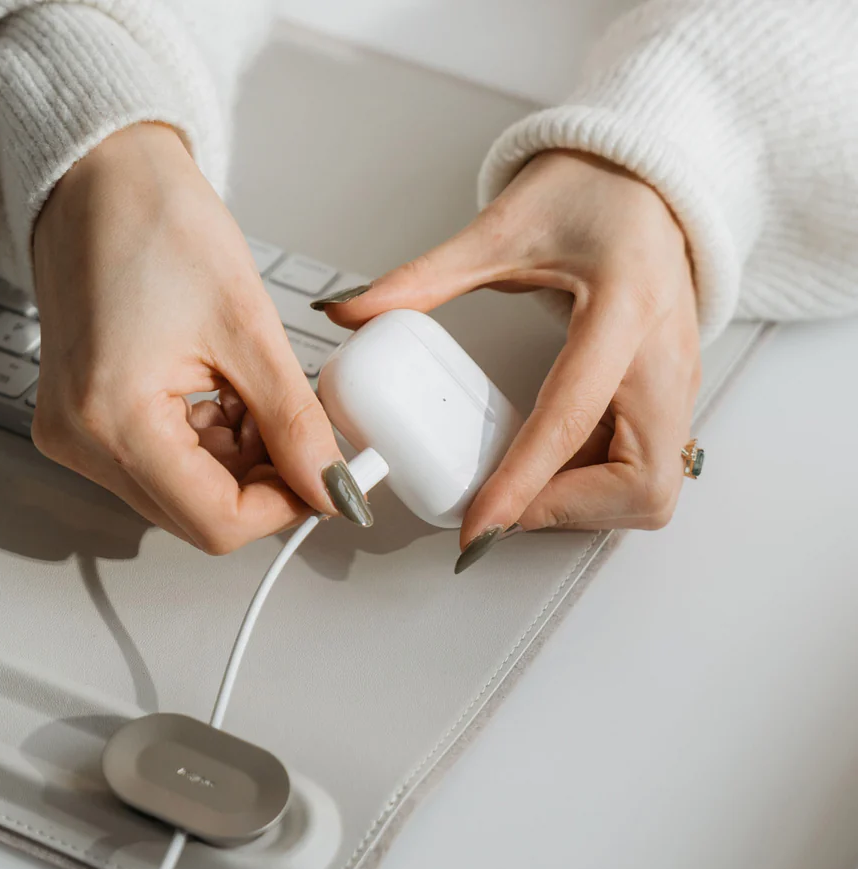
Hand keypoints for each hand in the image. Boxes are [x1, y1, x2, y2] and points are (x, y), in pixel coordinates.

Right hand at [31, 124, 365, 553]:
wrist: (98, 177)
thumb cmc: (156, 223)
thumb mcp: (249, 329)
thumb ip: (296, 424)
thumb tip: (332, 488)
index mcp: (114, 420)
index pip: (215, 522)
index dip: (285, 508)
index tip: (328, 479)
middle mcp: (81, 441)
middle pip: (198, 515)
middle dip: (263, 484)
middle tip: (301, 433)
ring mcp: (76, 435)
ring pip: (184, 494)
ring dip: (239, 463)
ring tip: (255, 395)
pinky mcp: (83, 421)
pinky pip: (161, 465)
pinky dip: (210, 446)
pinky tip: (225, 396)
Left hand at [323, 150, 700, 568]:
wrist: (647, 183)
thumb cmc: (591, 195)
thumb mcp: (502, 228)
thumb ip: (423, 277)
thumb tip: (351, 311)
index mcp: (622, 310)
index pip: (571, 418)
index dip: (522, 486)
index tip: (478, 527)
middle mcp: (662, 358)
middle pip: (642, 484)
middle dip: (569, 511)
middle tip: (504, 504)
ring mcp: (675, 382)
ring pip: (651, 490)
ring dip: (584, 505)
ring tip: (523, 482)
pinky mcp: (670, 397)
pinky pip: (645, 469)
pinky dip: (596, 486)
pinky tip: (552, 464)